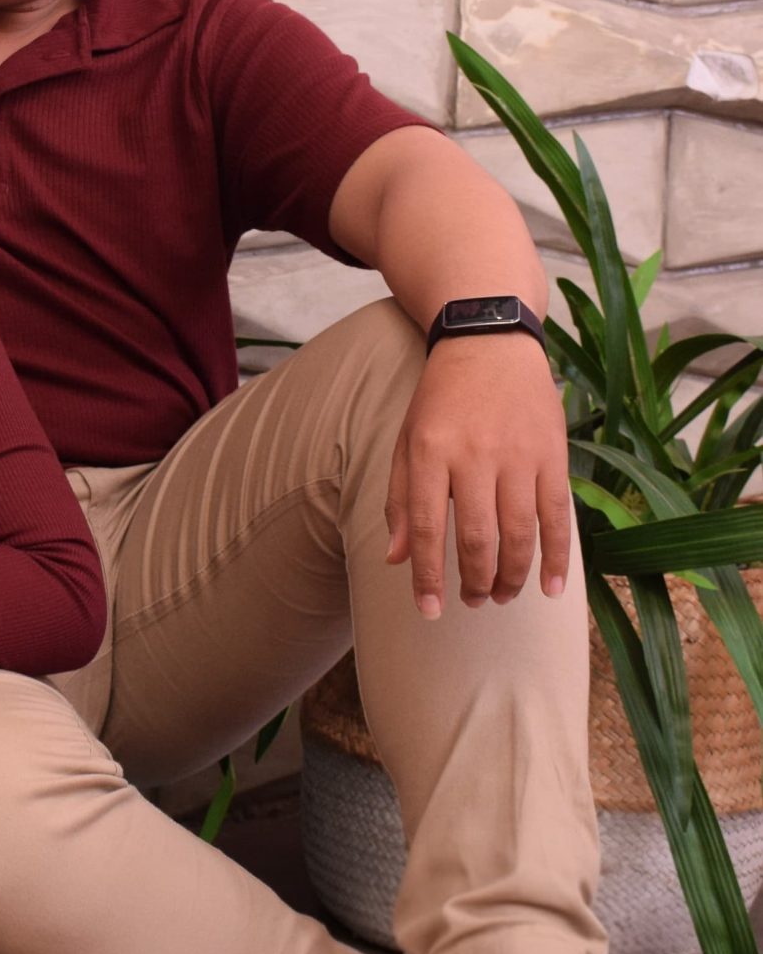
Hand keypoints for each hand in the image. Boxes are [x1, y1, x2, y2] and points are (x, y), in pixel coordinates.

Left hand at [385, 335, 570, 618]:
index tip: (430, 612)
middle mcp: (474, 455)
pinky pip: (557, 517)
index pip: (425, 527)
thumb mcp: (407, 440)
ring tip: (502, 596)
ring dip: (511, 577)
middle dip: (474, 582)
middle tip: (472, 601)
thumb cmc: (442, 398)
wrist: (490, 341)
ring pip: (518, 534)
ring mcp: (518, 455)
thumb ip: (399, 500)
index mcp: (430, 452)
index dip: (427, 577)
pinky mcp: (553, 454)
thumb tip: (397, 560)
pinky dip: (557, 558)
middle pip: (476, 538)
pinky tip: (550, 588)